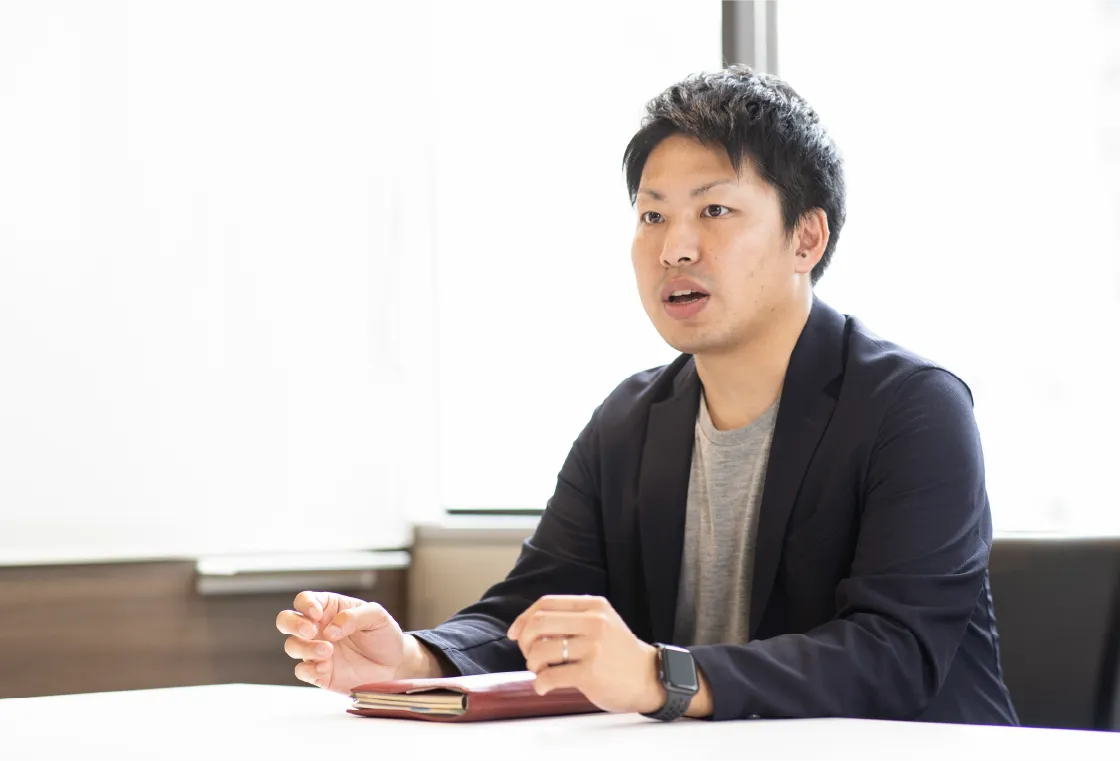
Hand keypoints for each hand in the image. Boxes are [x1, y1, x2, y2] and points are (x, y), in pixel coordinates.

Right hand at [275, 591, 438, 693]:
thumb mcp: (377, 616)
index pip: (304, 600)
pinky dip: (309, 669)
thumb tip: (332, 628)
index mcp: (329, 608)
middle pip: (286, 621)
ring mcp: (316, 651)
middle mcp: (318, 628)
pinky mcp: (319, 673)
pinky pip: (301, 671)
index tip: (317, 613)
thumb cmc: (383, 634)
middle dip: (292, 624)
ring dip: (306, 648)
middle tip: (311, 630)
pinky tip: (326, 667)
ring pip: (291, 646)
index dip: (305, 604)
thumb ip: (354, 616)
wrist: (394, 664)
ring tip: (328, 651)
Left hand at [507, 595, 666, 713]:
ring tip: (541, 672)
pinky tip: (544, 686)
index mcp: (593, 606)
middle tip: (530, 656)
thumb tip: (527, 626)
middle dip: (525, 642)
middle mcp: (593, 622)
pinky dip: (540, 683)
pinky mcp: (590, 673)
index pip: (546, 603)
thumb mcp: (602, 622)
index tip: (515, 634)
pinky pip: (549, 676)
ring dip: (532, 665)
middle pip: (538, 624)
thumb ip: (572, 619)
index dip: (524, 618)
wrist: (650, 678)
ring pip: (540, 650)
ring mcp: (592, 647)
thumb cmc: (619, 652)